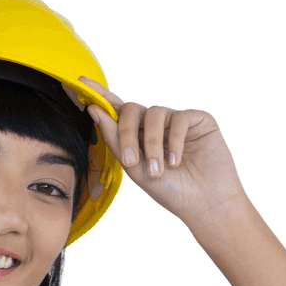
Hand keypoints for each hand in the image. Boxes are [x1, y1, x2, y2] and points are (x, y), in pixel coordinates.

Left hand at [78, 76, 249, 227]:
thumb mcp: (135, 168)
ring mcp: (176, 119)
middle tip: (131, 162)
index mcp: (138, 136)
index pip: (117, 110)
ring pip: (153, 113)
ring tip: (158, 171)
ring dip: (151, 144)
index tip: (80, 82)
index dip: (100, 95)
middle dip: (126, 133)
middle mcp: (156, 124)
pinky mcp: (198, 118)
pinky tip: (176, 162)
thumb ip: (115, 140)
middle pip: (131, 109)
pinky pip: (179, 118)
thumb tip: (96, 110)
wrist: (204, 203)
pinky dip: (174, 141)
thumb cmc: (171, 190)